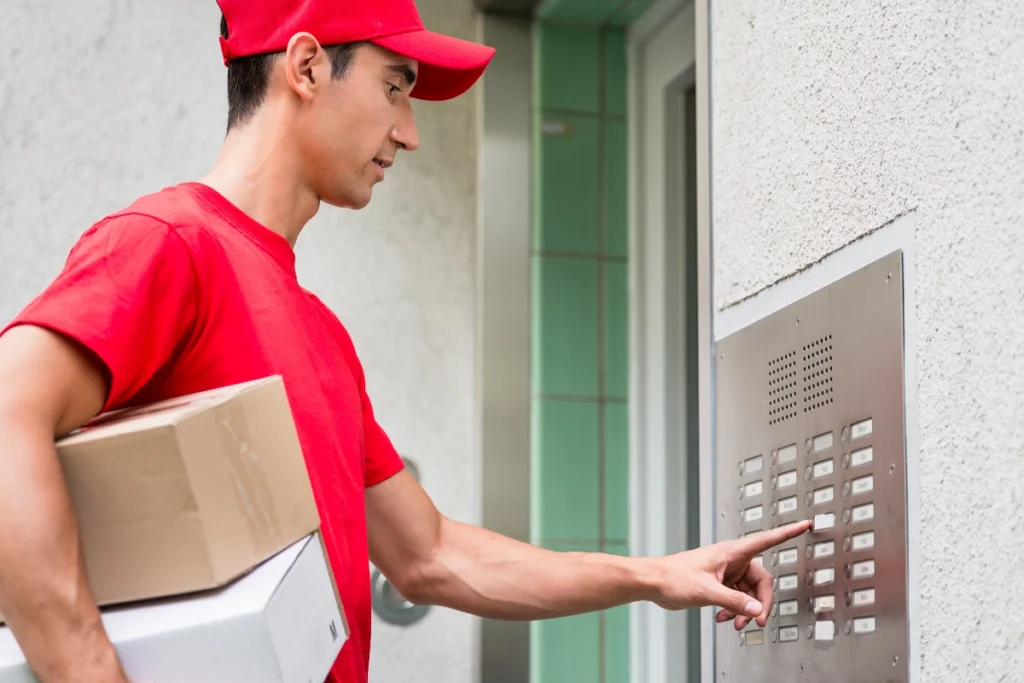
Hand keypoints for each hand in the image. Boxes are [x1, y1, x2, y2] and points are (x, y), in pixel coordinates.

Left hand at [650, 520, 811, 629]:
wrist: (654, 583)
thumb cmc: (673, 577)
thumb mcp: (707, 591)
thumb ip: (733, 601)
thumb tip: (756, 610)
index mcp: (731, 552)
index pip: (766, 540)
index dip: (788, 532)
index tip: (805, 525)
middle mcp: (732, 560)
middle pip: (761, 581)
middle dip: (760, 603)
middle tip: (757, 621)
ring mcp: (726, 572)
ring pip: (749, 593)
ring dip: (745, 610)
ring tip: (734, 623)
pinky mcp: (719, 583)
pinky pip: (737, 598)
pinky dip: (734, 610)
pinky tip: (724, 618)